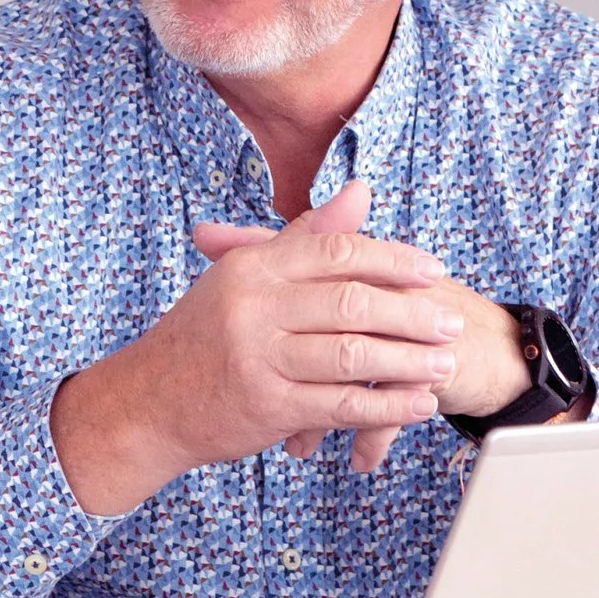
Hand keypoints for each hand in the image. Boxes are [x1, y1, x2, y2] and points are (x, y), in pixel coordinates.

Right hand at [51, 181, 465, 514]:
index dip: (394, 261)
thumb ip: (305, 238)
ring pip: (353, 355)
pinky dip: (387, 406)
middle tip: (451, 321)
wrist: (146, 403)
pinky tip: (417, 405)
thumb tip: (361, 191)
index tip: (434, 272)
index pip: (338, 251)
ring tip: (445, 363)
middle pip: (353, 302)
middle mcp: (254, 306)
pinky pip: (342, 404)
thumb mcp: (244, 278)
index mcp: (253, 267)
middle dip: (412, 314)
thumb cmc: (201, 339)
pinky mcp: (266, 406)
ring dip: (409, 361)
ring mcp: (259, 357)